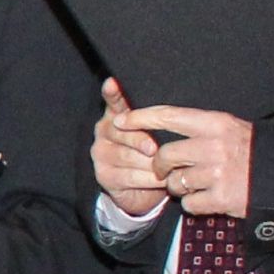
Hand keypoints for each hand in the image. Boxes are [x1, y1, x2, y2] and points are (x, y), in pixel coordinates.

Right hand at [93, 76, 168, 219]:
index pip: (113, 102)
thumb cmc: (152, 155)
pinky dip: (149, 180)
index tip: (112, 83)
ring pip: (128, 157)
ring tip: (170, 170)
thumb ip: (155, 121)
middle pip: (123, 133)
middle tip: (154, 150)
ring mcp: (101, 154)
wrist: (142, 190)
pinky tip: (162, 182)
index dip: (112, 93)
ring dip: (152, 165)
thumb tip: (171, 114)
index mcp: (117, 116)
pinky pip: (129, 176)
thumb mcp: (155, 135)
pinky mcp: (104, 176)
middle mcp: (104, 132)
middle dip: (141, 141)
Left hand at [124, 104, 254, 221]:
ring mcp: (218, 173)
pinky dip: (194, 204)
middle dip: (159, 166)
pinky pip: (189, 204)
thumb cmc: (254, 151)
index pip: (169, 116)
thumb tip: (161, 121)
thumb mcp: (231, 129)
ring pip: (175, 182)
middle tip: (164, 170)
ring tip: (196, 184)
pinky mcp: (222, 198)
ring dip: (179, 187)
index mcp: (215, 123)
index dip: (141, 118)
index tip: (121, 120)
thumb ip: (200, 127)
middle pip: (164, 156)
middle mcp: (214, 146)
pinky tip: (209, 198)